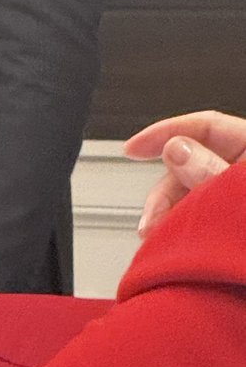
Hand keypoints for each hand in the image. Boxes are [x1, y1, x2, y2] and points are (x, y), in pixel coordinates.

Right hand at [124, 110, 245, 237]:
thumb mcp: (243, 197)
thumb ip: (212, 171)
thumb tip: (176, 149)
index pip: (206, 126)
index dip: (164, 132)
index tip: (132, 148)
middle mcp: (244, 173)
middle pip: (193, 165)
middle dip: (165, 192)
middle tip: (151, 217)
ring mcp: (238, 198)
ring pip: (194, 193)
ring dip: (170, 213)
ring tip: (159, 237)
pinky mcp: (233, 224)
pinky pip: (202, 216)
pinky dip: (183, 227)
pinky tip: (171, 240)